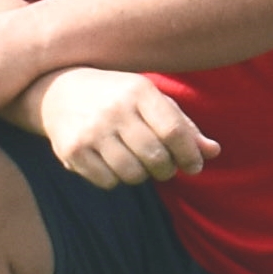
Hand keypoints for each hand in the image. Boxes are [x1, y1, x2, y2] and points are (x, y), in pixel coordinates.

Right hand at [34, 68, 219, 187]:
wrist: (59, 92)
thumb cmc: (119, 98)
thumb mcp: (152, 101)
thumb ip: (184, 127)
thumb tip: (213, 152)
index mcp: (140, 92)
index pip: (174, 131)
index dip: (190, 154)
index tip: (194, 165)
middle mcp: (114, 110)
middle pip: (155, 156)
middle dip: (167, 169)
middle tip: (165, 167)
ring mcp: (90, 131)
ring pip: (132, 173)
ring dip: (143, 176)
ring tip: (139, 164)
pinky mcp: (71, 151)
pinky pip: (107, 181)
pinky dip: (117, 180)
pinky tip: (114, 164)